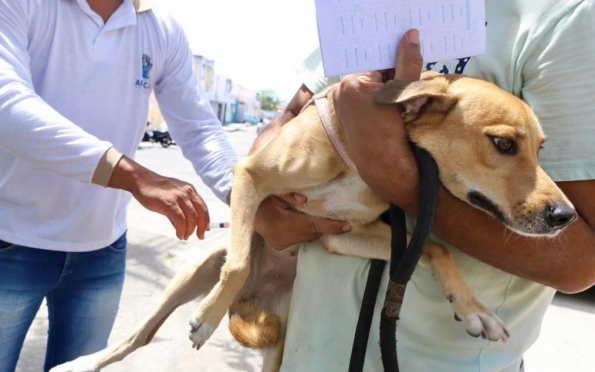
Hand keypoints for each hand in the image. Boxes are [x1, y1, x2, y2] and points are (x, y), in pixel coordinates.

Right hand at [108, 156, 209, 239]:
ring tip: (185, 236)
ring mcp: (179, 197)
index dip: (206, 220)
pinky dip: (181, 230)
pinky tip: (180, 234)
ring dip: (190, 230)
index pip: (203, 207)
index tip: (206, 229)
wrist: (142, 180)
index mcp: (190, 190)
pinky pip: (180, 220)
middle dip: (202, 227)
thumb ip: (184, 205)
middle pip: (201, 213)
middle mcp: (187, 192)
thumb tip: (189, 223)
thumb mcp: (175, 193)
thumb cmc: (157, 189)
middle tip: (200, 236)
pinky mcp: (169, 203)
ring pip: (192, 218)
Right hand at [255, 193, 350, 249]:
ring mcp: (280, 243)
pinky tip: (301, 222)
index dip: (331, 226)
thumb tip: (305, 199)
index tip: (347, 227)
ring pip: (307, 236)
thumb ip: (289, 194)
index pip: (313, 225)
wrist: (245, 211)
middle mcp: (282, 237)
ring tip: (312, 217)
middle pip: (312, 232)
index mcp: (282, 223)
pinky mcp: (280, 246)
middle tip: (332, 218)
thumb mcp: (274, 192)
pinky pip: (299, 238)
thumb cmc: (261, 198)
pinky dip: (304, 231)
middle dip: (323, 225)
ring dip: (312, 228)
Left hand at [332, 29, 423, 210]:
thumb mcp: (404, 93)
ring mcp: (338, 100)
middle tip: (401, 88)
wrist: (382, 164)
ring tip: (392, 103)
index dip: (394, 63)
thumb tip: (410, 35)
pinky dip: (372, 98)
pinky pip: (359, 95)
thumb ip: (407, 63)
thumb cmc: (393, 132)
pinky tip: (383, 110)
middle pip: (371, 71)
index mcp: (354, 83)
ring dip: (380, 87)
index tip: (405, 69)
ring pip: (366, 83)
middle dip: (387, 75)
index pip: (378, 61)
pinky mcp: (341, 110)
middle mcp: (341, 89)